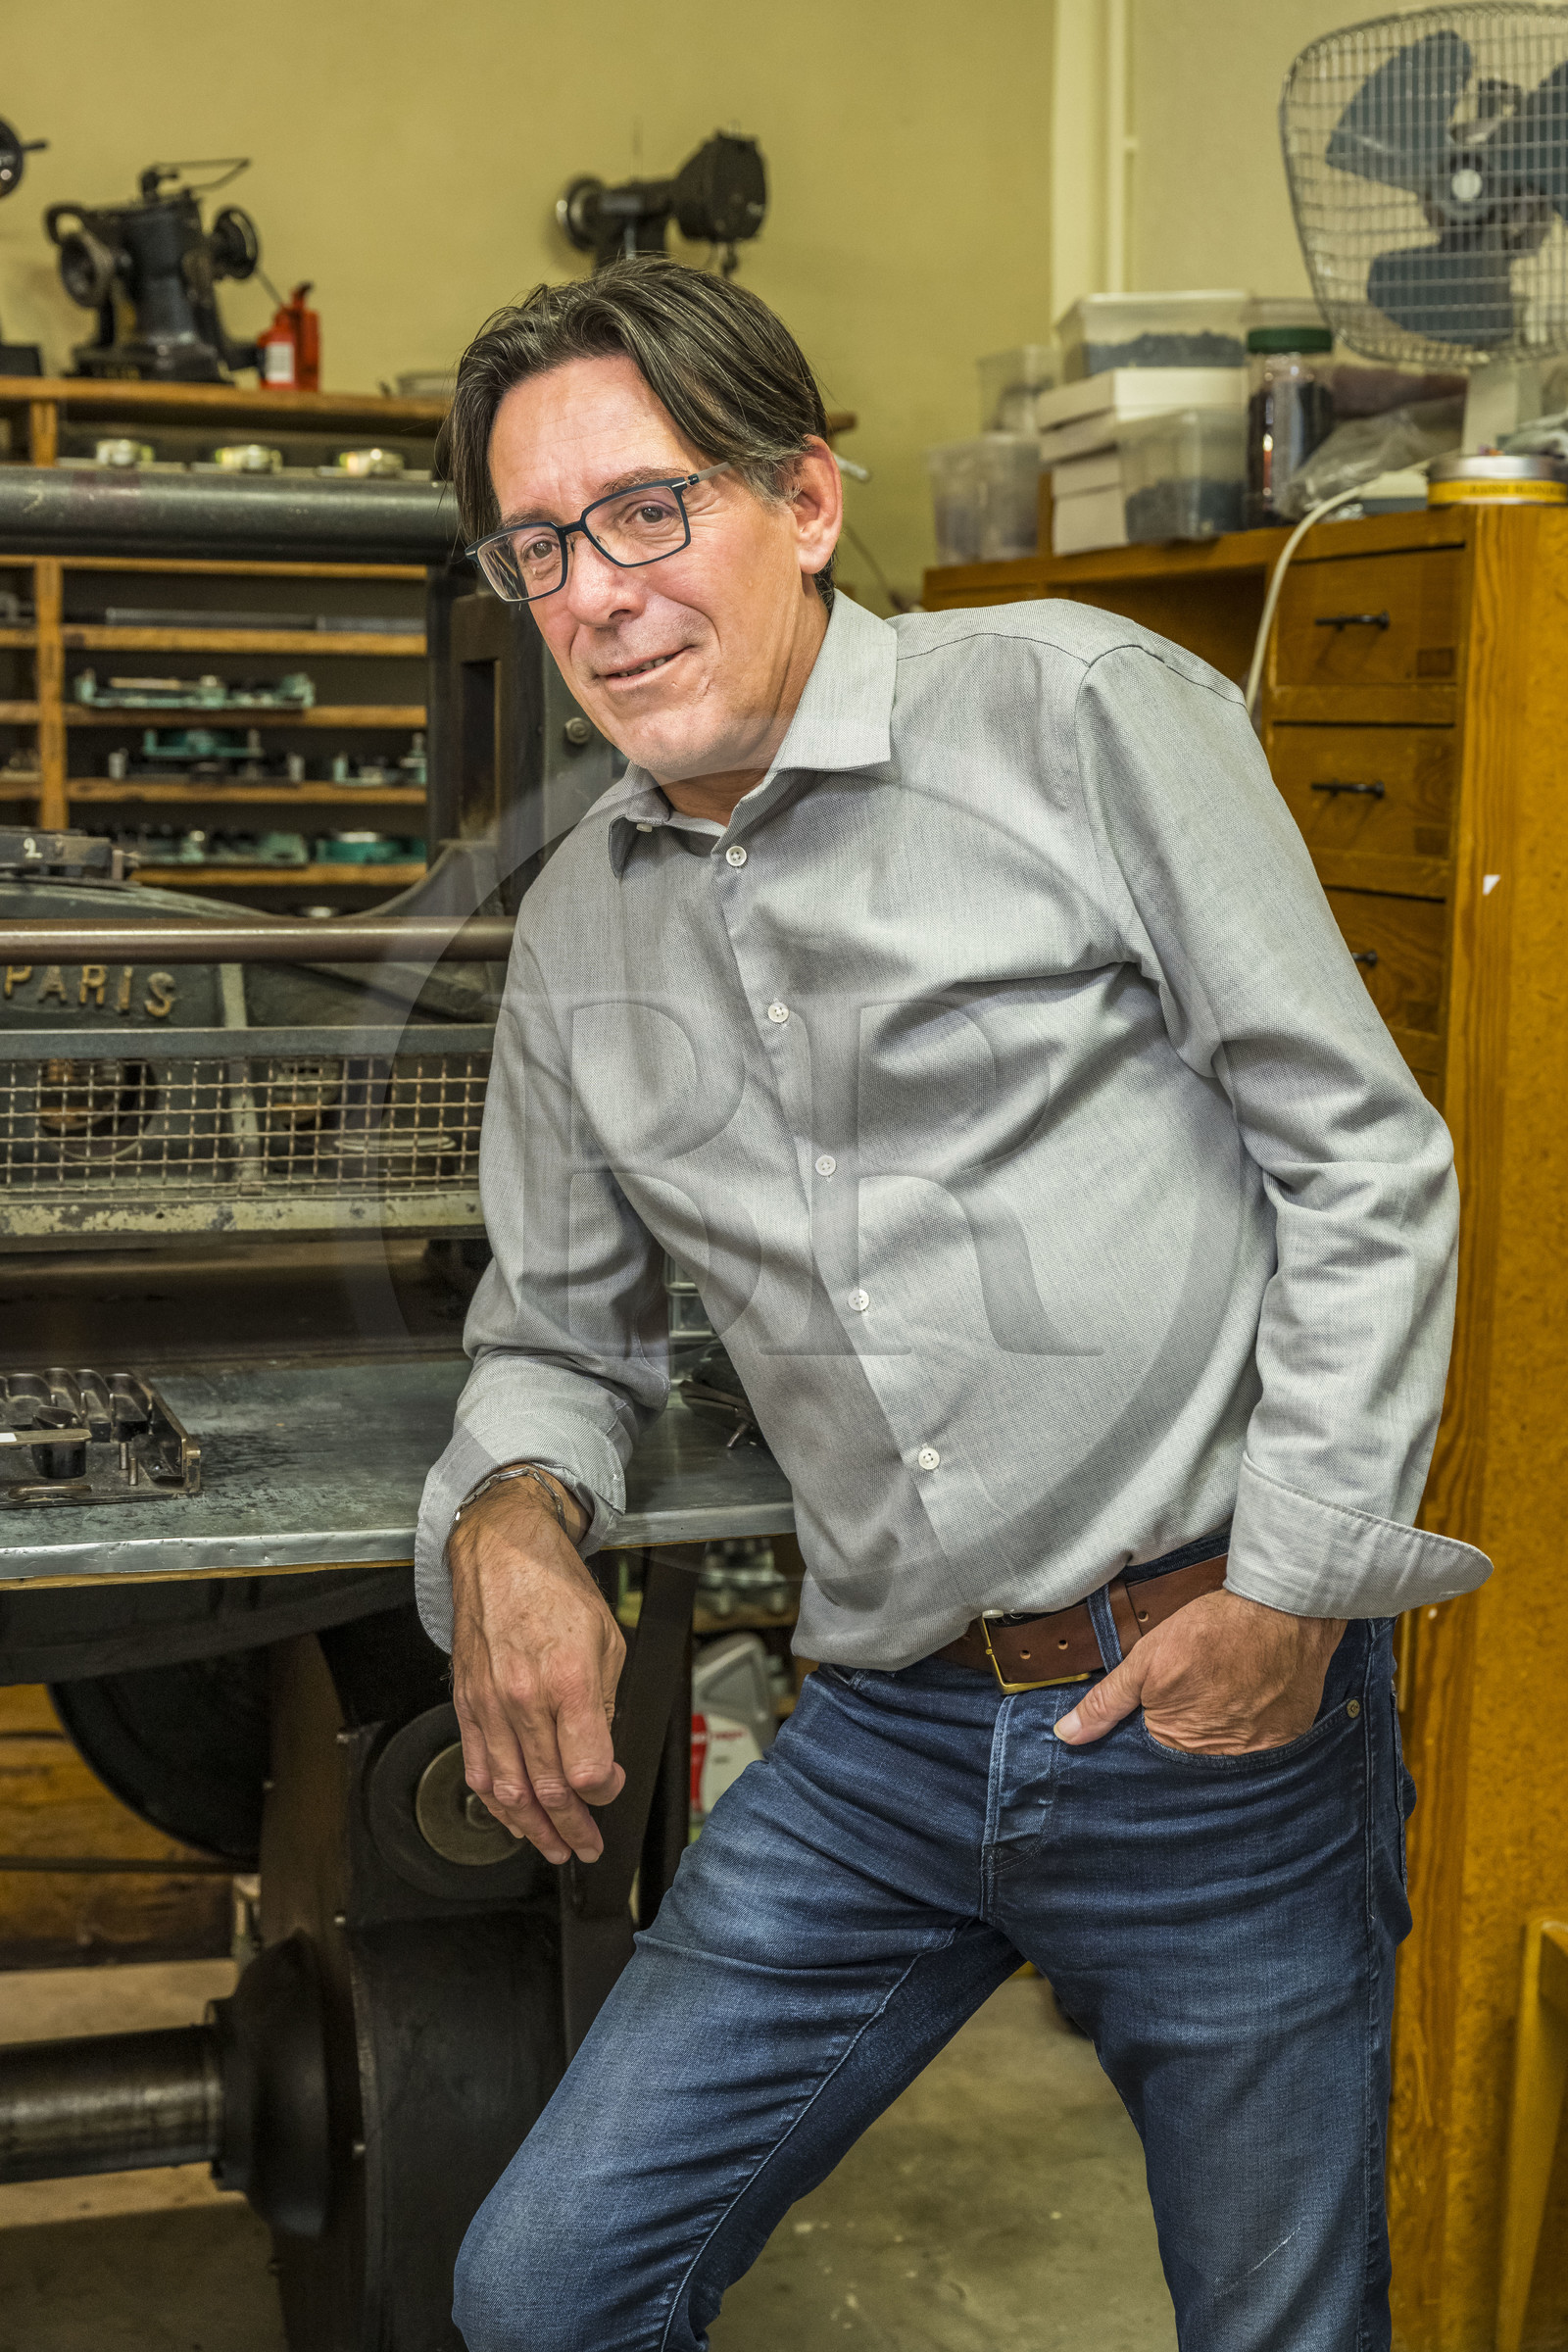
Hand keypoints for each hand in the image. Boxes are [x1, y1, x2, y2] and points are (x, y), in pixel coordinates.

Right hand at [448, 1472, 625, 1863]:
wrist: (502, 1554)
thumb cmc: (556, 1588)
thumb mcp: (607, 1640)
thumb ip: (605, 1705)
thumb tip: (601, 1758)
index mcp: (568, 1681)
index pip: (586, 1770)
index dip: (604, 1792)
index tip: (611, 1788)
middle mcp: (524, 1699)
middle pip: (548, 1789)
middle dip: (572, 1828)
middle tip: (587, 1844)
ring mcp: (489, 1704)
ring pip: (507, 1790)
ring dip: (532, 1828)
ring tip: (552, 1847)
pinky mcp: (465, 1704)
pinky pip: (476, 1767)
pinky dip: (493, 1802)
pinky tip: (511, 1817)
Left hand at [1053, 1589, 1345, 1754]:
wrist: (1281, 1609)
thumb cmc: (1211, 1631)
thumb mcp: (1146, 1660)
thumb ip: (1107, 1702)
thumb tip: (1067, 1735)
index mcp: (1180, 1745)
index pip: (1156, 1758)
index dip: (1155, 1731)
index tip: (1165, 1707)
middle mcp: (1222, 1760)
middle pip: (1194, 1757)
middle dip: (1190, 1732)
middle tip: (1200, 1690)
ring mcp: (1260, 1752)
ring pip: (1229, 1752)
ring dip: (1224, 1729)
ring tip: (1225, 1689)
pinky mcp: (1290, 1738)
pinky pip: (1265, 1744)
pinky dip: (1256, 1725)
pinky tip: (1251, 1695)